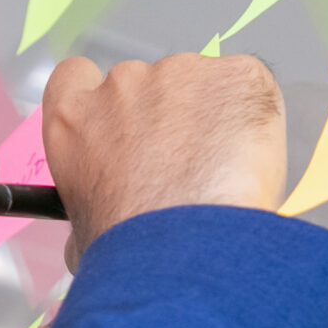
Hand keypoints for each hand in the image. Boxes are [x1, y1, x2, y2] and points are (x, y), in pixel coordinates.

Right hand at [41, 52, 286, 268]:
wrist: (188, 253)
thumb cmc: (134, 252)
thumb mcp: (84, 232)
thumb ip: (93, 199)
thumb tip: (102, 217)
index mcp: (74, 120)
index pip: (77, 76)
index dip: (103, 97)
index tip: (124, 121)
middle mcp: (121, 86)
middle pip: (148, 84)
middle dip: (168, 116)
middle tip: (187, 165)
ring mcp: (180, 74)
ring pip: (200, 86)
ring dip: (212, 117)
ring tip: (223, 171)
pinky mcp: (236, 76)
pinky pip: (247, 86)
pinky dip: (252, 115)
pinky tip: (251, 158)